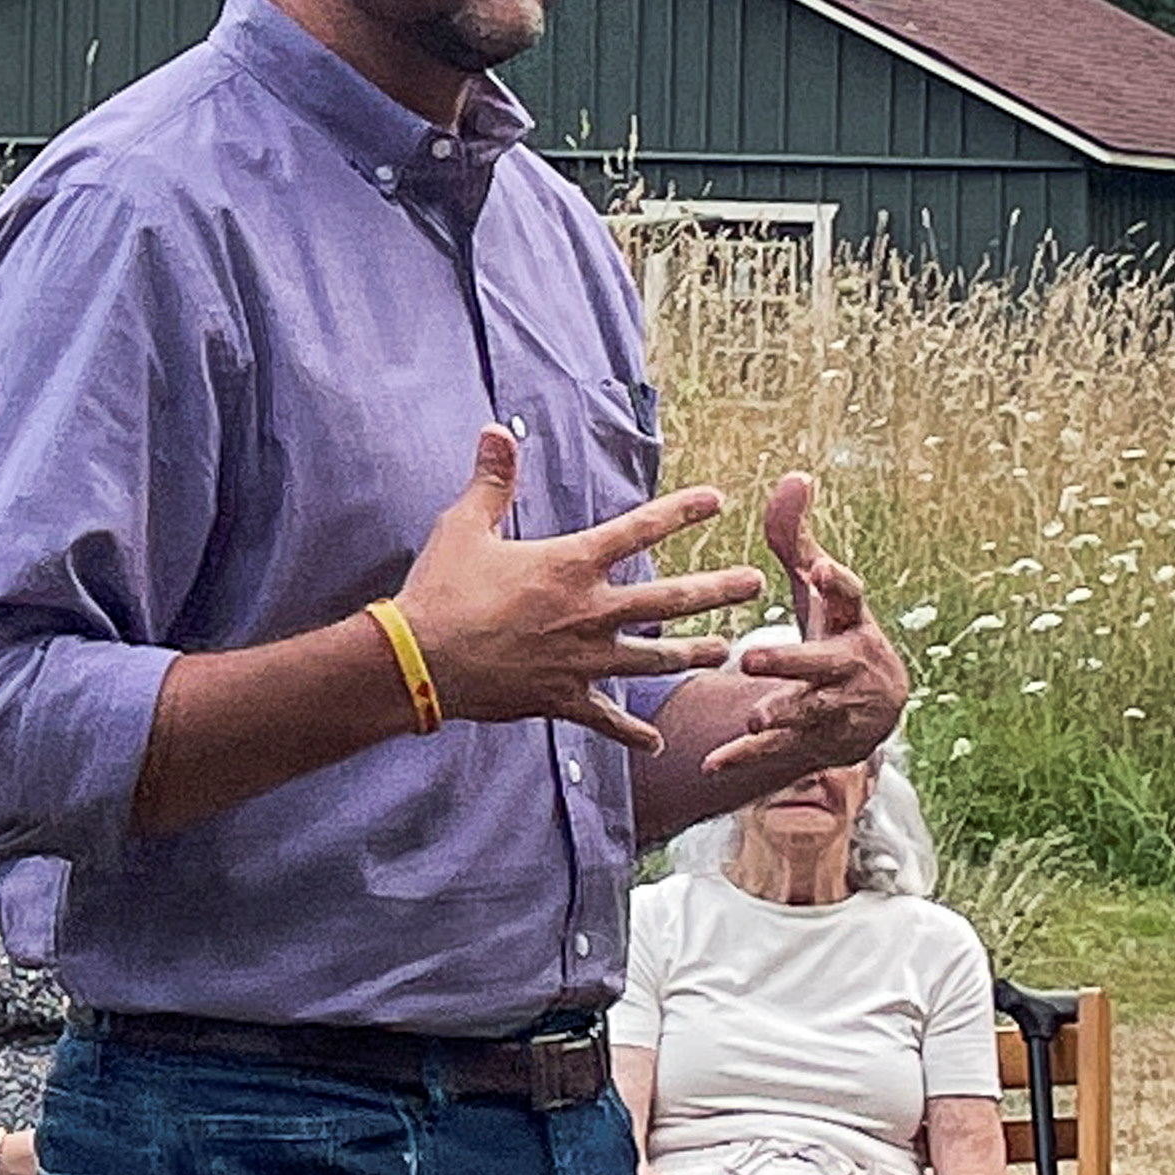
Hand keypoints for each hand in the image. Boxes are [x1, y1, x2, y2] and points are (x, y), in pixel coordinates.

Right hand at [387, 428, 775, 754]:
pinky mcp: (564, 700)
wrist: (420, 661)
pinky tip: (657, 745)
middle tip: (755, 584)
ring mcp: (581, 661)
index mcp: (570, 565)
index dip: (680, 512)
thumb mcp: (464, 526)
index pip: (638, 530)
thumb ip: (492, 480)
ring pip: (654, 662)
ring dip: (692, 655)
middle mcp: (588, 612)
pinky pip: (607, 720)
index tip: (718, 500)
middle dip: (717, 590)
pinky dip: (632, 734)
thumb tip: (495, 430)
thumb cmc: (441, 589)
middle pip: (669, 601)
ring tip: (724, 651)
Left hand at [683, 472, 910, 793]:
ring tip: (752, 718)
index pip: (852, 598)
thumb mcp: (821, 591)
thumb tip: (795, 476)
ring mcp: (836, 708)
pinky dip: (747, 758)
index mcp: (852, 623)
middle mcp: (850, 667)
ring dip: (781, 713)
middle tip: (752, 658)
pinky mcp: (816, 742)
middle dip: (792, 661)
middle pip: (825, 664)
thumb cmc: (836, 633)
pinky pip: (779, 752)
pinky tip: (711, 762)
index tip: (824, 569)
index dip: (839, 584)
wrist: (875, 711)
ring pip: (809, 712)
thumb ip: (800, 540)